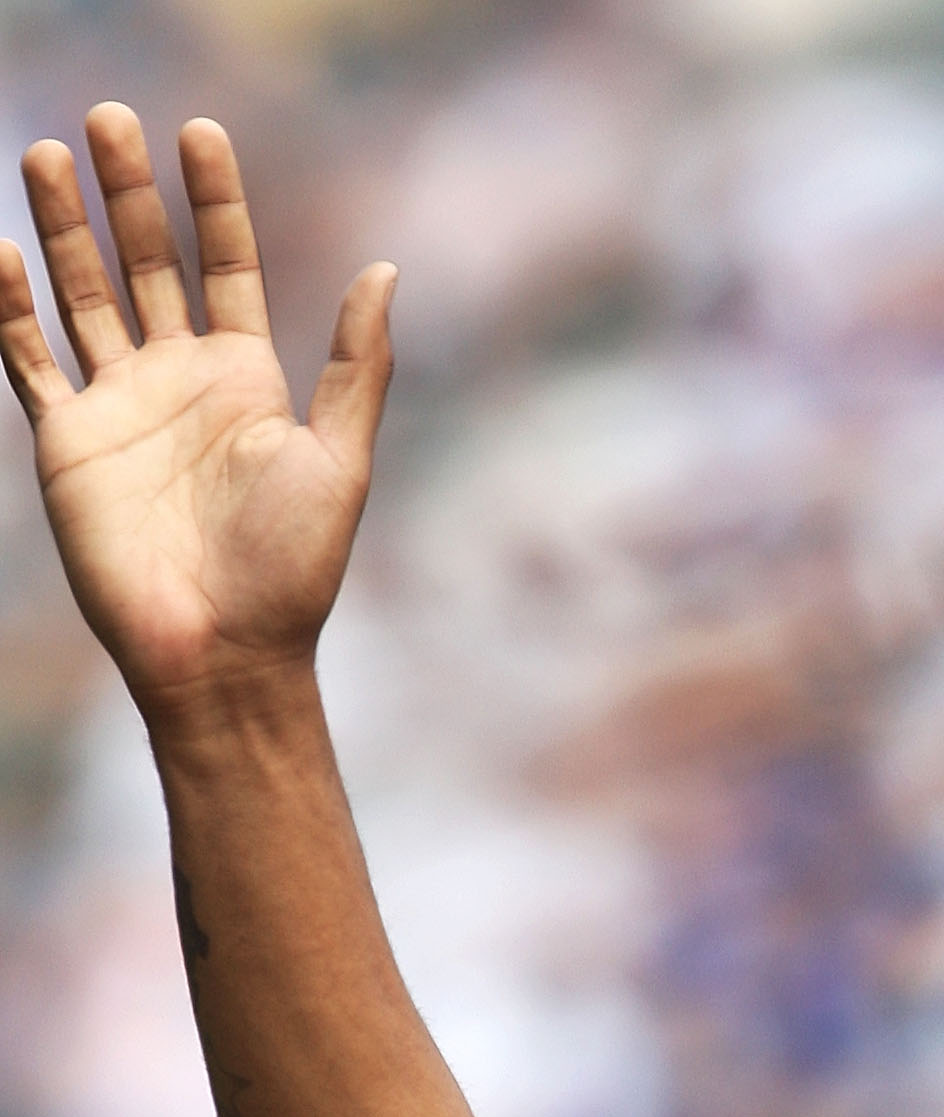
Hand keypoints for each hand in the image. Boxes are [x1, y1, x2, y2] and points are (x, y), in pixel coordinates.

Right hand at [0, 106, 393, 719]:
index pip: (223, 263)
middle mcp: (178, 380)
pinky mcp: (69, 440)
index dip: (211, 199)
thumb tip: (386, 271)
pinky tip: (2, 250)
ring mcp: (120, 405)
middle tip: (109, 117)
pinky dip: (9, 306)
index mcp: (246, 379)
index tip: (199, 133)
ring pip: (83, 292)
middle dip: (127, 192)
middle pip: (146, 260)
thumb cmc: (291, 571)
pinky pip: (28, 358)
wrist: (224, 653)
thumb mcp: (340, 461)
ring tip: (50, 152)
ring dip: (66, 225)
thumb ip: (355, 367)